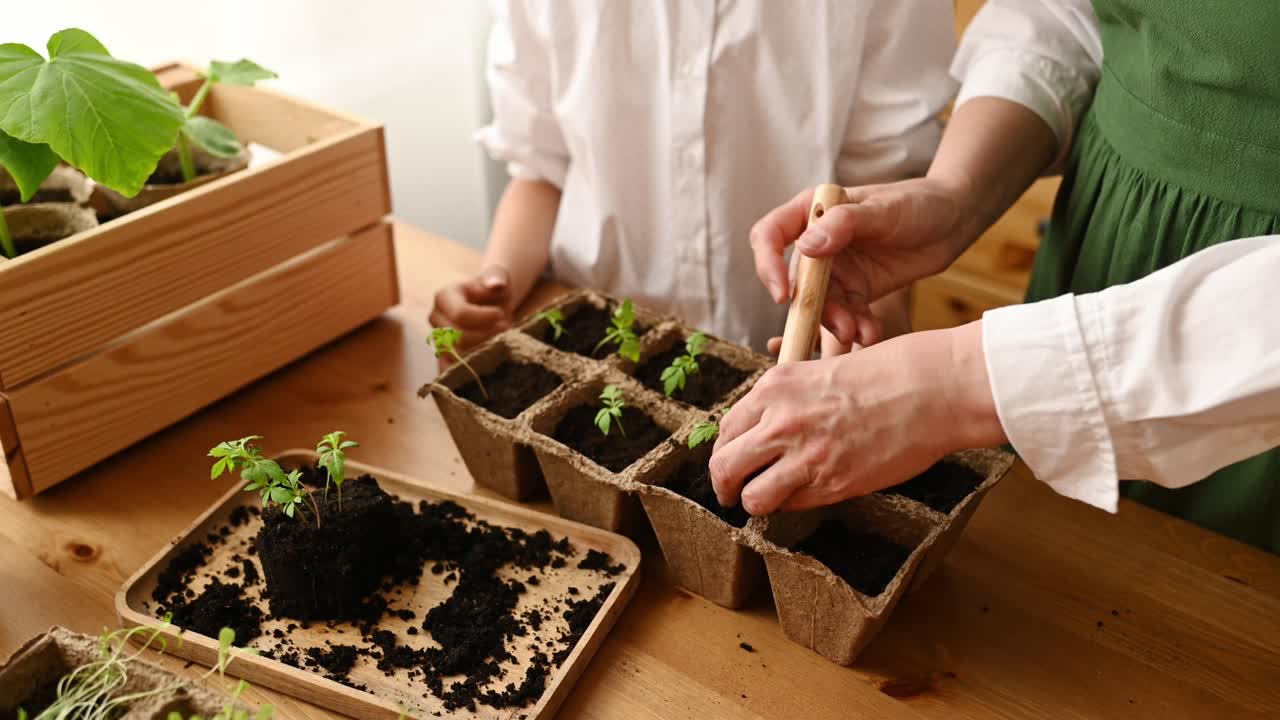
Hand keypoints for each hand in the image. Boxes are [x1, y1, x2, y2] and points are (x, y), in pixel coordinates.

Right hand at [428, 266, 513, 358]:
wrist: (490, 304)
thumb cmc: (493, 289)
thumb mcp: (498, 277)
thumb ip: (497, 277)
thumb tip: (495, 284)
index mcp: (444, 297)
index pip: (460, 314)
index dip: (484, 318)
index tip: (502, 315)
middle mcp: (436, 318)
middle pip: (458, 338)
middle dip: (486, 336)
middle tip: (505, 329)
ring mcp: (438, 338)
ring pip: (458, 355)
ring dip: (483, 350)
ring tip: (500, 339)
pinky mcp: (445, 355)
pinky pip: (453, 368)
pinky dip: (472, 367)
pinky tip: (490, 359)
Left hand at [709, 322, 1003, 514]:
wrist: (929, 389)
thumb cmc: (884, 375)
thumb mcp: (818, 371)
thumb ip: (785, 401)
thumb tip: (761, 431)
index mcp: (774, 388)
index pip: (726, 430)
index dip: (725, 451)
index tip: (731, 461)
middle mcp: (780, 421)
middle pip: (724, 466)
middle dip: (724, 485)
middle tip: (731, 494)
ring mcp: (804, 455)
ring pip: (751, 496)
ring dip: (754, 503)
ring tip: (764, 502)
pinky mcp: (831, 483)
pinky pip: (790, 506)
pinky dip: (790, 506)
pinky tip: (803, 496)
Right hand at [751, 177, 973, 346]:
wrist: (953, 222)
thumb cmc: (918, 202)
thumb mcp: (884, 209)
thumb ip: (843, 224)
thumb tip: (804, 247)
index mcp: (812, 211)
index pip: (770, 236)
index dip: (769, 264)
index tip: (783, 293)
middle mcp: (817, 242)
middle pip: (796, 279)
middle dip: (812, 307)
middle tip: (838, 324)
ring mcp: (836, 269)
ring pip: (820, 303)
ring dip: (836, 322)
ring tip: (860, 333)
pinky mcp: (856, 290)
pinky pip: (847, 314)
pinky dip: (856, 326)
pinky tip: (871, 333)